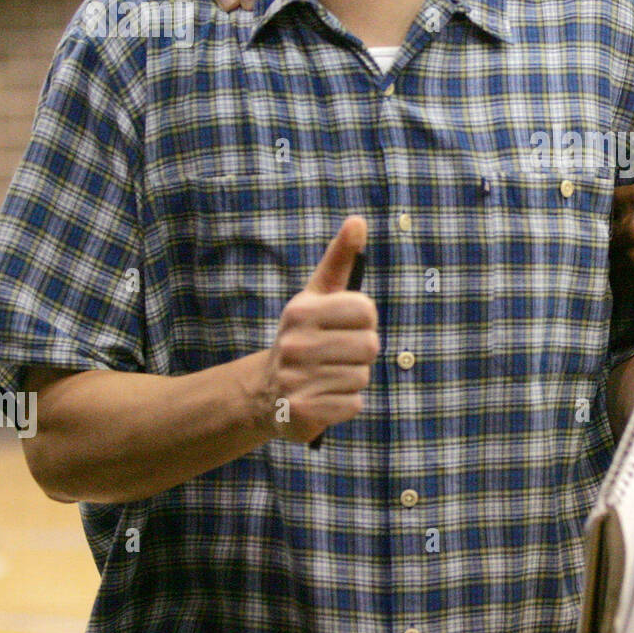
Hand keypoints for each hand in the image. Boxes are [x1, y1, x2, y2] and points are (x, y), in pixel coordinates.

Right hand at [254, 217, 378, 442]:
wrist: (264, 393)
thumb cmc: (305, 336)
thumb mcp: (318, 295)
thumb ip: (340, 258)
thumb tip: (358, 220)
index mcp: (302, 311)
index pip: (366, 310)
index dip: (363, 321)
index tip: (343, 326)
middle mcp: (295, 343)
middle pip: (369, 346)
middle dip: (360, 353)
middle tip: (335, 356)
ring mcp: (295, 380)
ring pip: (362, 377)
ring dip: (351, 380)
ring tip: (326, 376)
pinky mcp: (301, 412)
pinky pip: (353, 405)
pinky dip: (344, 404)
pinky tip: (323, 397)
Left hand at [612, 130, 633, 301]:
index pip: (606, 199)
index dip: (609, 205)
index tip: (614, 210)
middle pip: (604, 229)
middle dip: (612, 232)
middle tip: (623, 234)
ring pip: (610, 257)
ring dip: (617, 256)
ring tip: (632, 255)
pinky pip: (621, 283)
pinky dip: (627, 279)